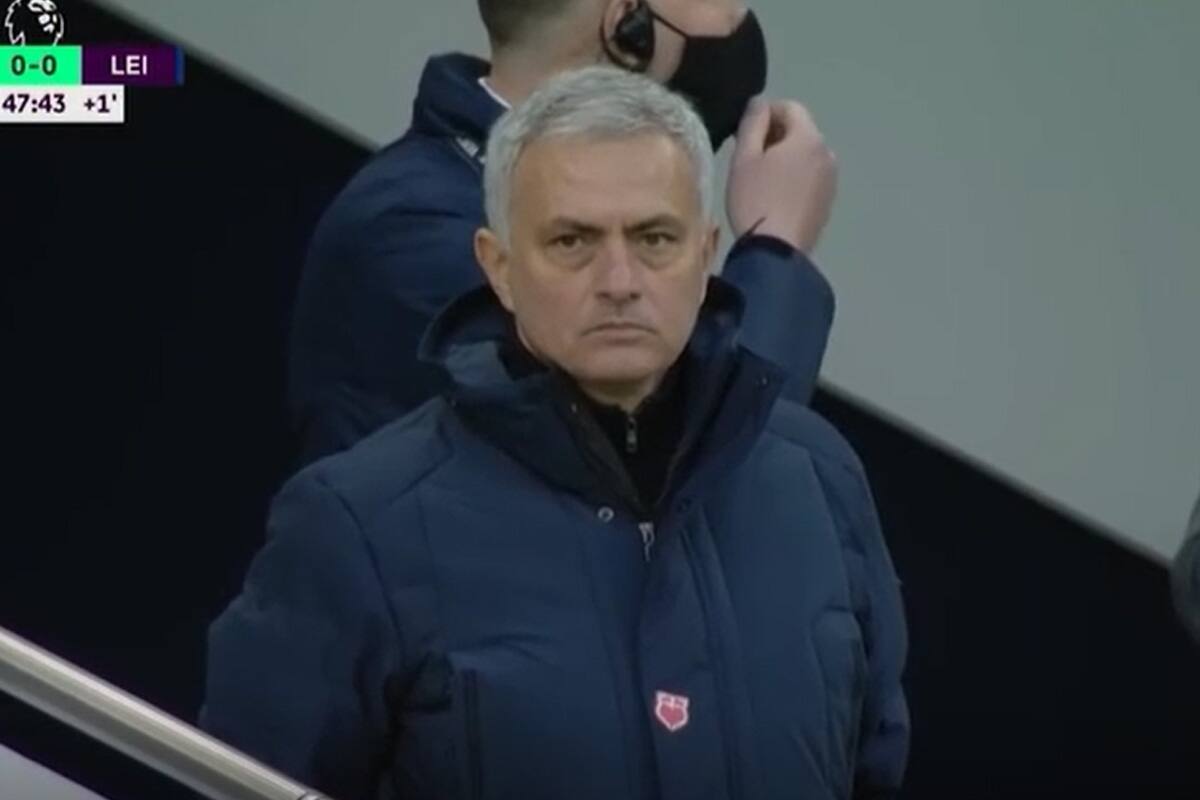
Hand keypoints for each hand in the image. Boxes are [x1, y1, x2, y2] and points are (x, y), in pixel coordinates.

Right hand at [726, 98, 837, 254]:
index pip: (790, 107)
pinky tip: (776, 199)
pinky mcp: (828, 203)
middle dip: (776, 137)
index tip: (745, 133)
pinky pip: (810, 179)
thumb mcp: (744, 158)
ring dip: (786, 159)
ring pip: (806, 156)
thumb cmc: (754, 200)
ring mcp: (831, 181)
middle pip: (800, 132)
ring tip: (761, 181)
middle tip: (749, 158)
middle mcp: (827, 154)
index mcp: (808, 138)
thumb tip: (761, 102)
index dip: (765, 113)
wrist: (776, 252)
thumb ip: (752, 123)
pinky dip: (795, 179)